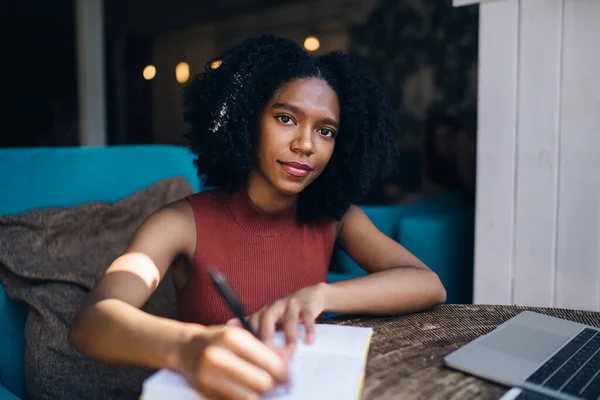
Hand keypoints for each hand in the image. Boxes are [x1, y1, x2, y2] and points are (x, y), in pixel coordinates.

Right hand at [176, 325, 290, 399]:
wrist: (186, 348)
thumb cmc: (220, 341)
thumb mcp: (242, 336)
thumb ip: (264, 349)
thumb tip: (290, 359)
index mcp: (232, 337)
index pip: (269, 362)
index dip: (283, 373)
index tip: (287, 378)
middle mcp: (218, 356)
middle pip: (262, 382)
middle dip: (273, 387)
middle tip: (278, 387)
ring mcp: (209, 376)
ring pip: (249, 397)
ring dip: (260, 396)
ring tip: (263, 391)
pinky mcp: (204, 392)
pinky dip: (244, 399)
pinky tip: (247, 393)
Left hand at [228, 283, 327, 348]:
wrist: (311, 295)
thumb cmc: (286, 310)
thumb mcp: (269, 315)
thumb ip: (251, 321)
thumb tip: (228, 325)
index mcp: (265, 311)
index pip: (253, 322)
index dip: (250, 337)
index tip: (248, 354)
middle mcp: (276, 306)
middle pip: (267, 318)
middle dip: (266, 335)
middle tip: (267, 354)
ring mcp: (292, 304)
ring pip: (289, 318)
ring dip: (290, 335)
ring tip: (291, 350)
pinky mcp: (307, 305)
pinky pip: (307, 316)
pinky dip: (309, 329)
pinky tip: (309, 341)